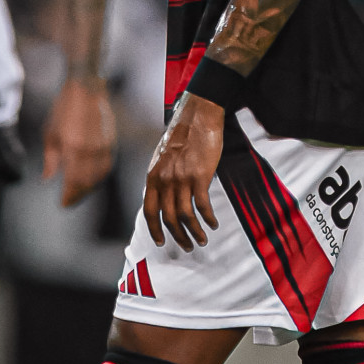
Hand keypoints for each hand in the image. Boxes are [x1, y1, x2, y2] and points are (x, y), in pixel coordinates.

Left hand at [42, 77, 116, 207]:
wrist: (85, 89)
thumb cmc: (64, 109)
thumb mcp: (50, 133)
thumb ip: (50, 159)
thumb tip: (48, 178)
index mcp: (74, 149)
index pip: (73, 182)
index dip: (69, 196)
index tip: (63, 204)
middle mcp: (91, 151)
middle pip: (87, 182)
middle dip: (78, 195)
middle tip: (70, 201)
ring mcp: (104, 147)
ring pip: (99, 176)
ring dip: (89, 188)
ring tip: (79, 192)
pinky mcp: (111, 142)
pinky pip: (107, 166)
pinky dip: (100, 176)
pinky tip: (92, 179)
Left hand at [143, 92, 224, 250]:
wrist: (197, 117)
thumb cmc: (182, 136)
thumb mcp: (163, 158)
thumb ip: (161, 178)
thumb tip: (163, 197)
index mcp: (153, 176)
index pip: (149, 211)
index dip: (154, 230)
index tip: (161, 242)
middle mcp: (164, 180)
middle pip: (168, 218)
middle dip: (178, 236)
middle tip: (187, 246)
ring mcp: (181, 179)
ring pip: (185, 216)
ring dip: (194, 232)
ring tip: (202, 240)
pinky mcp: (200, 176)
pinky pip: (202, 206)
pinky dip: (208, 218)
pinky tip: (213, 223)